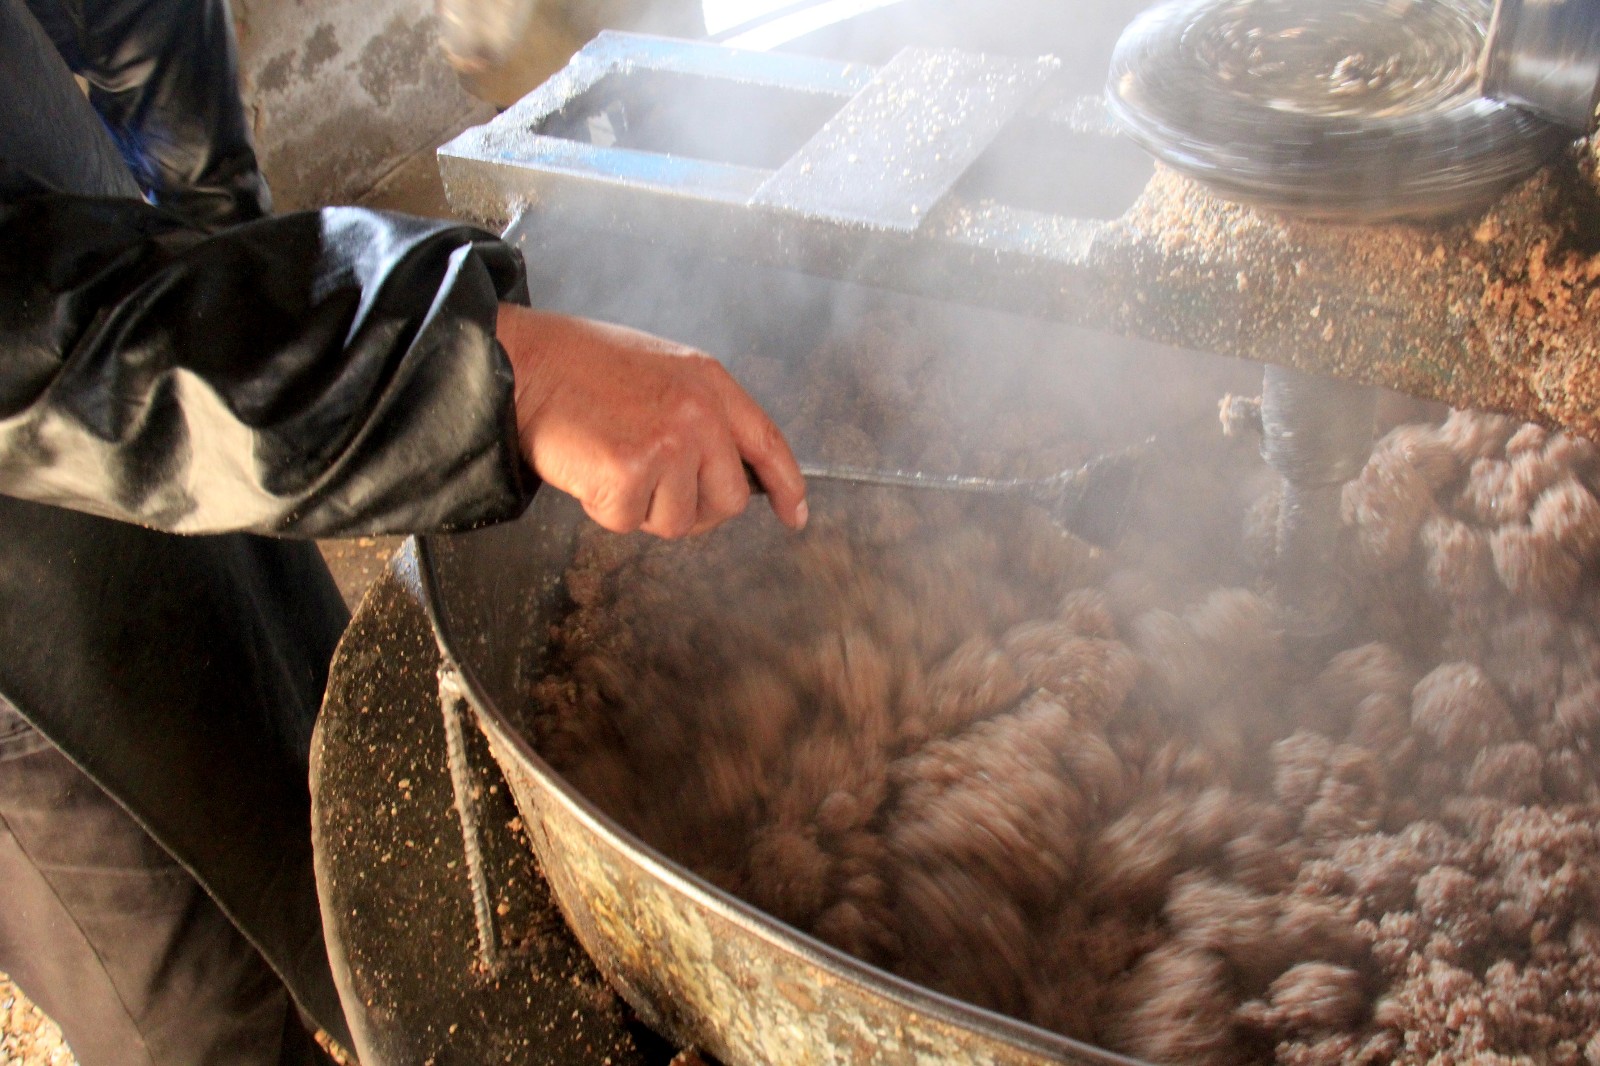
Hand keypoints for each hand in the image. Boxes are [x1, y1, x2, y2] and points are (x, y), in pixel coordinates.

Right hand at [497, 305, 807, 537]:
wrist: (526, 362)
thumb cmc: (581, 366)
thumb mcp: (662, 370)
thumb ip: (701, 413)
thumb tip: (721, 468)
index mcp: (711, 384)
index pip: (766, 443)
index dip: (786, 484)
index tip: (795, 514)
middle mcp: (699, 415)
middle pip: (728, 501)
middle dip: (694, 507)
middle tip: (651, 483)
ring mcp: (668, 444)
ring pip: (677, 522)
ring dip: (642, 507)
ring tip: (612, 460)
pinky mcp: (630, 473)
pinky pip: (629, 523)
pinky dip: (604, 507)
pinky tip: (589, 467)